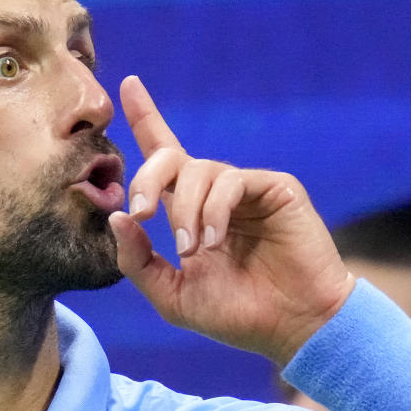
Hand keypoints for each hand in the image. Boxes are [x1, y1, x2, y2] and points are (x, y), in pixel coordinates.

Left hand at [108, 76, 355, 365]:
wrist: (294, 328)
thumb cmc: (237, 315)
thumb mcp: (173, 295)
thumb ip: (139, 260)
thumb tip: (116, 217)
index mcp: (191, 210)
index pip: (163, 157)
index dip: (146, 117)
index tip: (128, 82)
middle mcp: (216, 193)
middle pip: (170, 157)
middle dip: (146, 179)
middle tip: (141, 213)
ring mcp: (246, 188)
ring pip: (199, 170)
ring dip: (186, 210)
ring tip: (193, 249)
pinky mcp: (275, 187)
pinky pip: (230, 181)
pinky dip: (214, 209)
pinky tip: (214, 240)